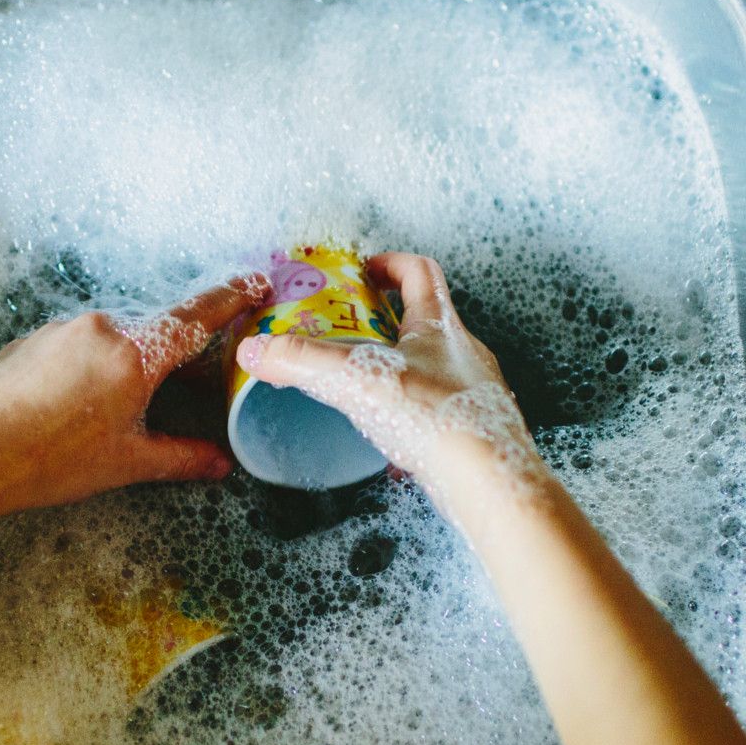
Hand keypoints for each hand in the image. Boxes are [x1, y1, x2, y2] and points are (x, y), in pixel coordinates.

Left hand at [0, 278, 265, 513]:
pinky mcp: (32, 339)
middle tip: (182, 386)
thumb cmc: (53, 461)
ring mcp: (62, 328)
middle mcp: (101, 327)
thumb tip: (220, 464)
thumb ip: (181, 457)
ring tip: (114, 409)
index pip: (195, 317)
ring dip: (125, 362)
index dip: (230, 299)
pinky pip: (75, 343)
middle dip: (171, 354)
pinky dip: (87, 366)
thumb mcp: (128, 463)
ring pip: (112, 336)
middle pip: (153, 329)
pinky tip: (74, 405)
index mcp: (135, 353)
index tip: (254, 284)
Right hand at [233, 253, 543, 508]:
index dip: (389, 265)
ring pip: (433, 370)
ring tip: (365, 388)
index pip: (419, 273)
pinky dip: (411, 422)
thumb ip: (301, 361)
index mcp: (440, 326)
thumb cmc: (436, 418)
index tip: (362, 273)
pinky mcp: (473, 432)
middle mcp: (464, 354)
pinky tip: (390, 447)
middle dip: (386, 323)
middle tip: (351, 332)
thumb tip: (257, 351)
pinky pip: (438, 416)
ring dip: (399, 372)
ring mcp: (473, 394)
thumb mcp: (355, 380)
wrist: (487, 479)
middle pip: (426, 320)